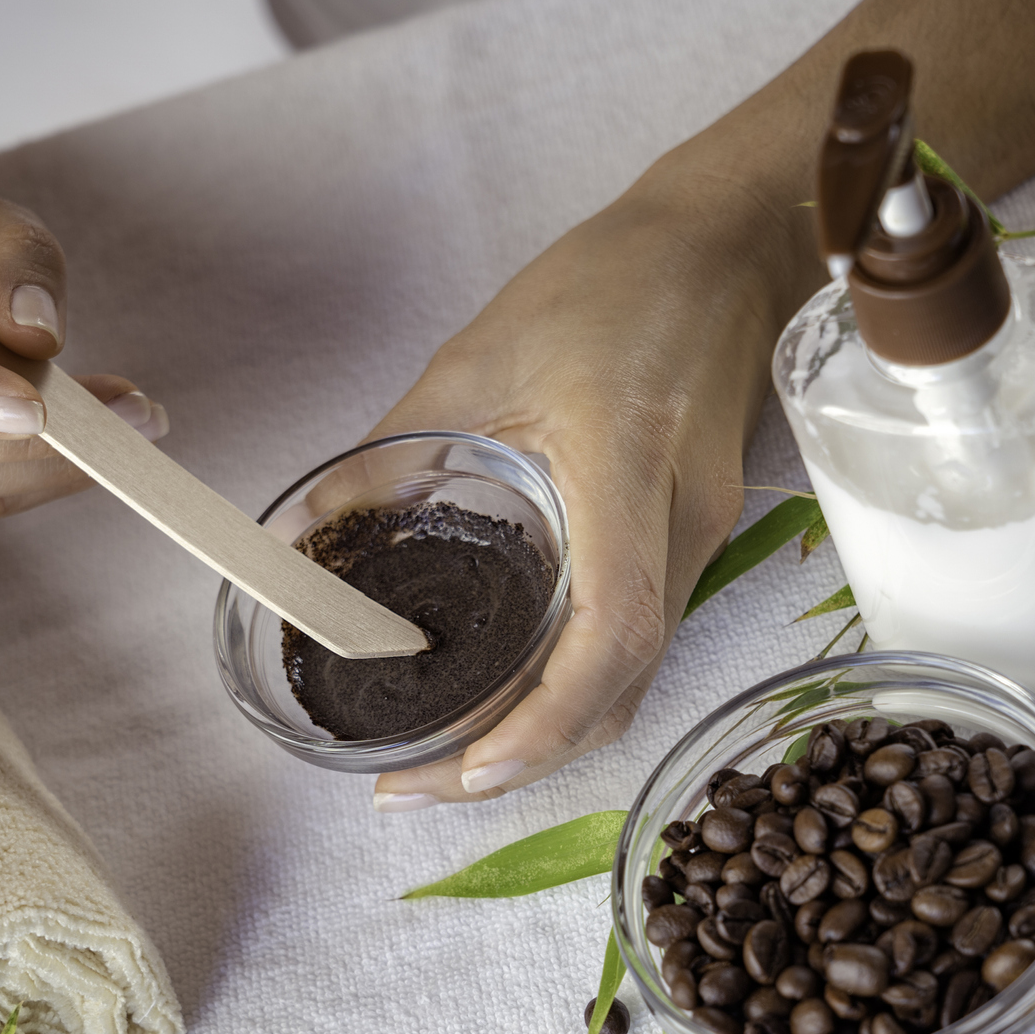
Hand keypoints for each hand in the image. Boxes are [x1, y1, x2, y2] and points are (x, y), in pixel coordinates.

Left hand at [367, 169, 812, 809]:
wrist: (727, 246)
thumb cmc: (610, 283)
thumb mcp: (476, 353)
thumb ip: (390, 452)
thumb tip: (307, 534)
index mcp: (626, 465)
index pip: (611, 628)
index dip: (544, 719)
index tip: (466, 766)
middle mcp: (682, 522)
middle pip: (624, 684)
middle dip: (527, 759)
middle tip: (420, 787)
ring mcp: (705, 538)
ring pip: (638, 677)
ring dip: (552, 737)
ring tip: (451, 761)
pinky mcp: (699, 541)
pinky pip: (644, 642)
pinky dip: (578, 692)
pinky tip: (511, 697)